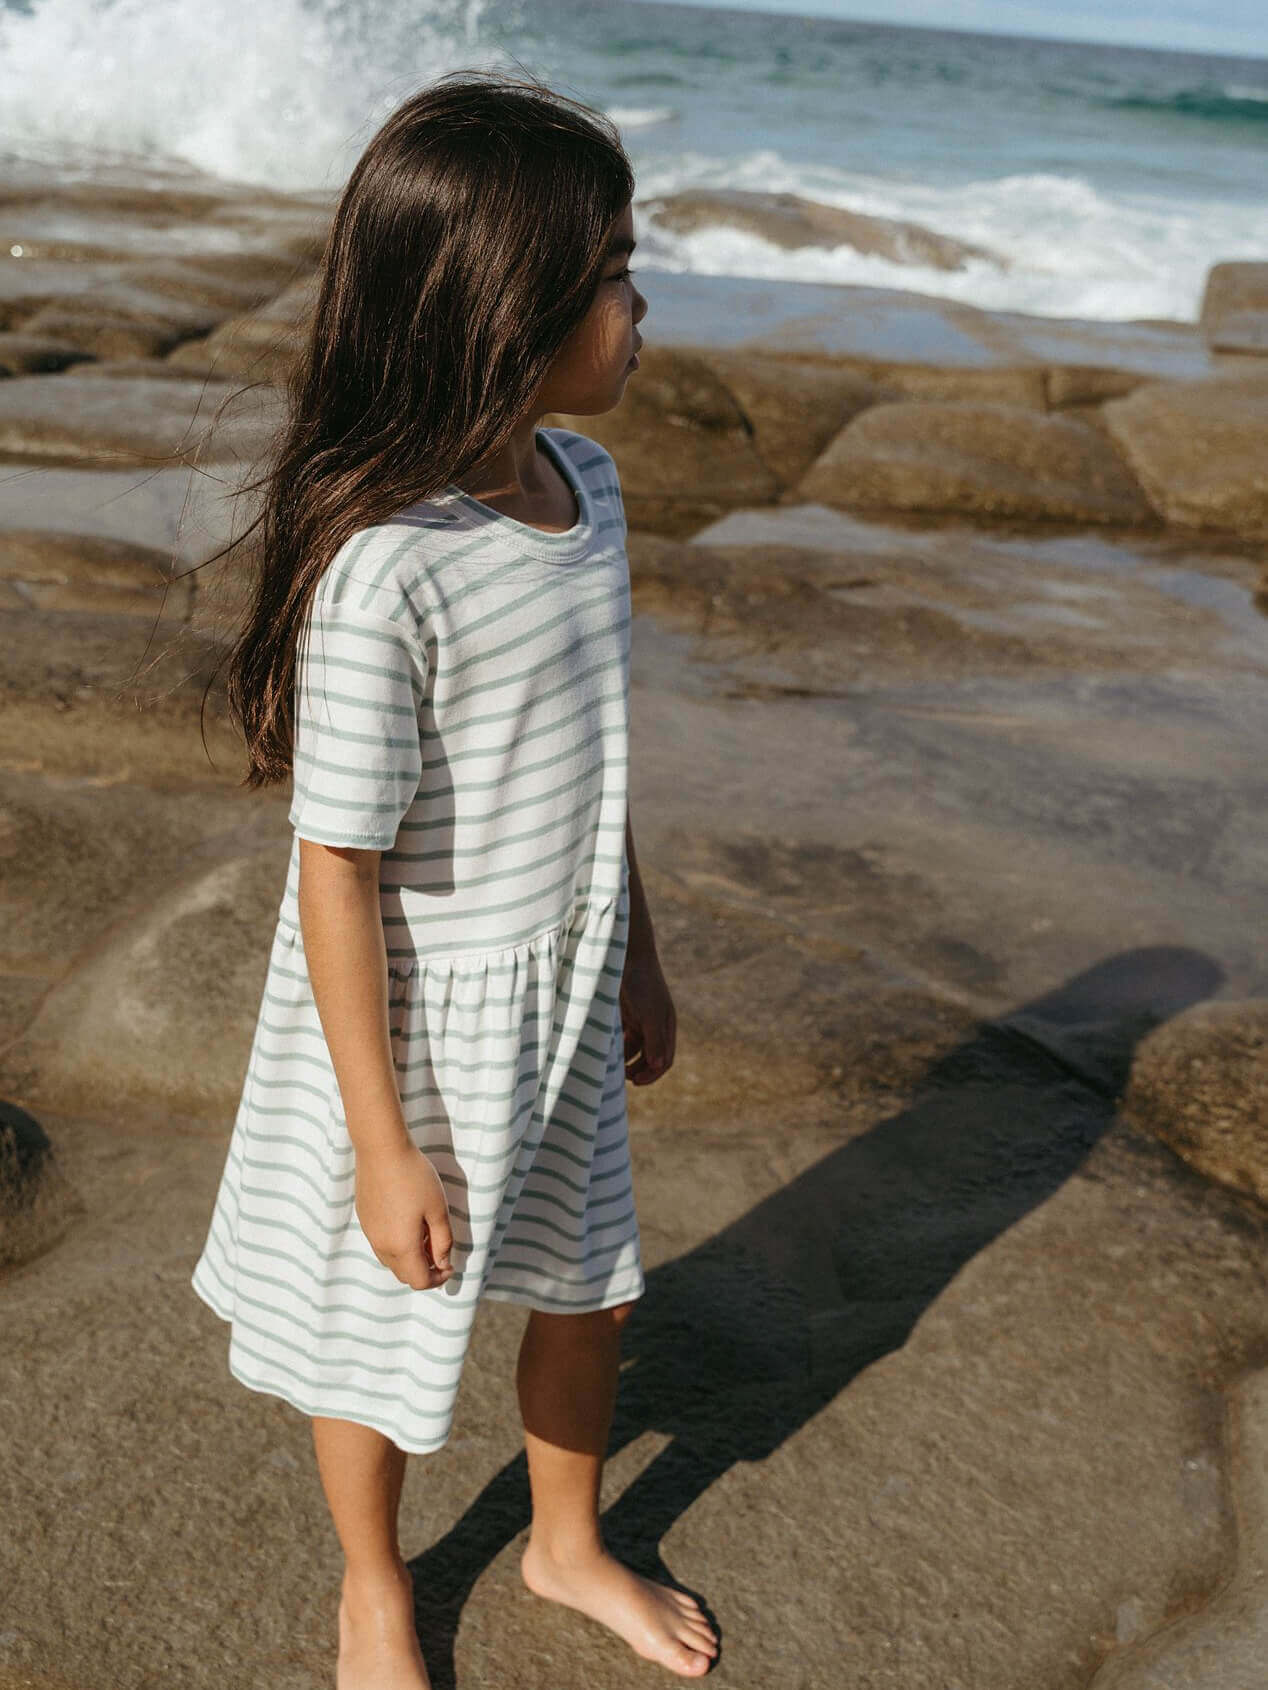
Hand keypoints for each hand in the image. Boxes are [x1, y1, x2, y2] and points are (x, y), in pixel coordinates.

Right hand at [354, 1137, 454, 1289]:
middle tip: (439, 1250)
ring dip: (409, 1258)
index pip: (420, 1281)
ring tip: (425, 1235)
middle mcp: (382, 1245)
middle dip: (424, 1270)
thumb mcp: (438, 1209)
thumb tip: (443, 1264)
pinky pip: (381, 1244)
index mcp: (402, 1247)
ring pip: (391, 1261)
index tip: (450, 1265)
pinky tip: (407, 1222)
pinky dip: (396, 1245)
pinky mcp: (364, 1219)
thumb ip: (443, 1241)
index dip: (438, 1279)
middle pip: (404, 1275)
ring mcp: (370, 1233)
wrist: (381, 1150)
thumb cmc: (415, 1177)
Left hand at [620, 947, 675, 1084]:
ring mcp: (640, 1020)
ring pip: (634, 1050)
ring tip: (612, 1067)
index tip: (635, 1081)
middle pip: (649, 1058)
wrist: (626, 955)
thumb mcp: (649, 1014)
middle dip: (638, 1070)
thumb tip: (658, 1066)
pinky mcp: (625, 1015)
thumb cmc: (642, 983)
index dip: (652, 1074)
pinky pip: (622, 1039)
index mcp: (666, 1026)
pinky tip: (605, 1051)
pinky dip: (616, 1048)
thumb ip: (654, 1040)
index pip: (664, 1060)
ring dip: (626, 1061)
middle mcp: (655, 1026)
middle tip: (621, 1078)